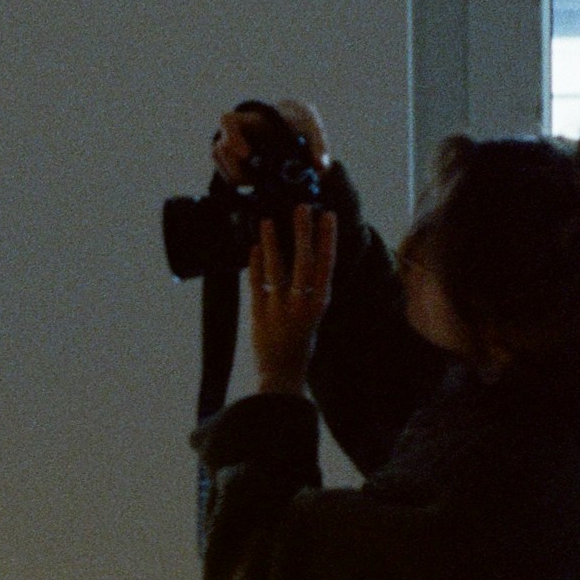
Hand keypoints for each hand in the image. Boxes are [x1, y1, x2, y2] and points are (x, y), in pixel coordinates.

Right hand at [211, 99, 330, 184]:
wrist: (294, 127)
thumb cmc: (301, 123)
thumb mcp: (313, 128)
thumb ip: (318, 145)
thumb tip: (321, 167)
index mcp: (251, 120)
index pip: (228, 121)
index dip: (232, 137)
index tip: (248, 154)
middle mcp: (235, 133)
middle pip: (220, 149)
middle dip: (236, 168)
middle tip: (256, 180)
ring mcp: (232, 149)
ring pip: (220, 165)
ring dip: (235, 177)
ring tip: (258, 183)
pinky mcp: (234, 164)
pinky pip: (225, 175)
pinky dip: (237, 183)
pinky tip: (255, 186)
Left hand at [248, 202, 336, 399]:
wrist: (283, 372)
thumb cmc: (301, 339)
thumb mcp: (313, 312)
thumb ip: (310, 287)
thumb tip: (307, 254)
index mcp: (320, 302)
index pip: (326, 264)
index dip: (327, 239)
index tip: (327, 216)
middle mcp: (302, 304)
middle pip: (303, 262)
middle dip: (302, 232)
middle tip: (301, 207)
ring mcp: (279, 308)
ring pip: (276, 269)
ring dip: (271, 243)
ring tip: (266, 220)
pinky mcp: (259, 313)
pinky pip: (256, 283)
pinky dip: (254, 265)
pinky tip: (251, 248)